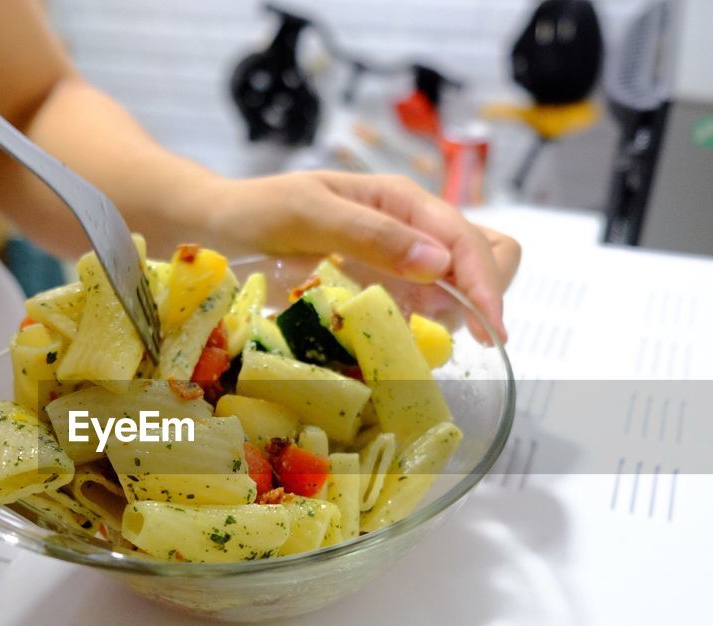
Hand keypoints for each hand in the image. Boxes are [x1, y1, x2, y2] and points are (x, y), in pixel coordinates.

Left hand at [205, 171, 518, 342]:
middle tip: (459, 333)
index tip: (491, 329)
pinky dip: (430, 326)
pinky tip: (407, 338)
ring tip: (429, 336)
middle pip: (485, 255)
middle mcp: (409, 227)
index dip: (484, 283)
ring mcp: (399, 260)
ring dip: (460, 312)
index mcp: (400, 200)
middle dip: (484, 294)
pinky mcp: (383, 289)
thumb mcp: (309, 212)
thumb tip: (438, 265)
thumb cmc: (259, 211)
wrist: (222, 227)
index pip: (465, 238)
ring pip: (462, 284)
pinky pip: (427, 308)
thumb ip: (371, 234)